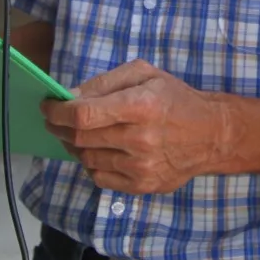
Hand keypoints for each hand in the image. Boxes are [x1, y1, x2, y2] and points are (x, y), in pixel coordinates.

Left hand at [41, 59, 234, 194]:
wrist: (212, 134)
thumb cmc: (175, 98)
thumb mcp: (145, 74)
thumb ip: (105, 82)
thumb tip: (69, 96)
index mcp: (141, 106)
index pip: (83, 115)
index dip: (57, 112)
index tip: (47, 106)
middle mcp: (140, 139)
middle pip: (80, 139)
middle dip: (58, 128)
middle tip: (55, 119)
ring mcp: (141, 167)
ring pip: (87, 159)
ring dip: (73, 146)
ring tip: (77, 134)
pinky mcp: (143, 186)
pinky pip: (100, 177)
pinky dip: (91, 163)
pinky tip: (98, 150)